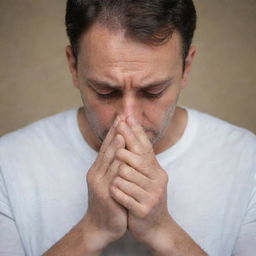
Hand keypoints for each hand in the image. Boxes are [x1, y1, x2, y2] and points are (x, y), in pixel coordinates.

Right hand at [83, 116, 127, 251]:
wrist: (101, 227)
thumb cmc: (109, 202)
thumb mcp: (109, 182)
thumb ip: (113, 166)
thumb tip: (122, 150)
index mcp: (98, 169)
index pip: (106, 146)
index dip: (113, 131)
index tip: (120, 117)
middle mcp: (96, 173)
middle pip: (106, 150)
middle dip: (114, 133)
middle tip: (121, 117)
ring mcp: (99, 184)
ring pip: (108, 161)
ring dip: (115, 146)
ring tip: (121, 132)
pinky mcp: (105, 194)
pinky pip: (113, 177)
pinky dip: (118, 165)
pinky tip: (123, 156)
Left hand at [110, 116, 169, 247]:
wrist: (155, 227)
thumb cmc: (146, 197)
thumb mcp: (147, 177)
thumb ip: (141, 159)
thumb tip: (131, 135)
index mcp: (156, 170)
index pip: (145, 147)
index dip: (134, 132)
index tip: (125, 117)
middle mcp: (157, 180)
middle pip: (136, 158)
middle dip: (123, 151)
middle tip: (116, 149)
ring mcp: (152, 195)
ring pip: (127, 175)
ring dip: (117, 175)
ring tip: (114, 180)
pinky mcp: (144, 210)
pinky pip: (124, 195)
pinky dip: (116, 191)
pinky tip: (112, 190)